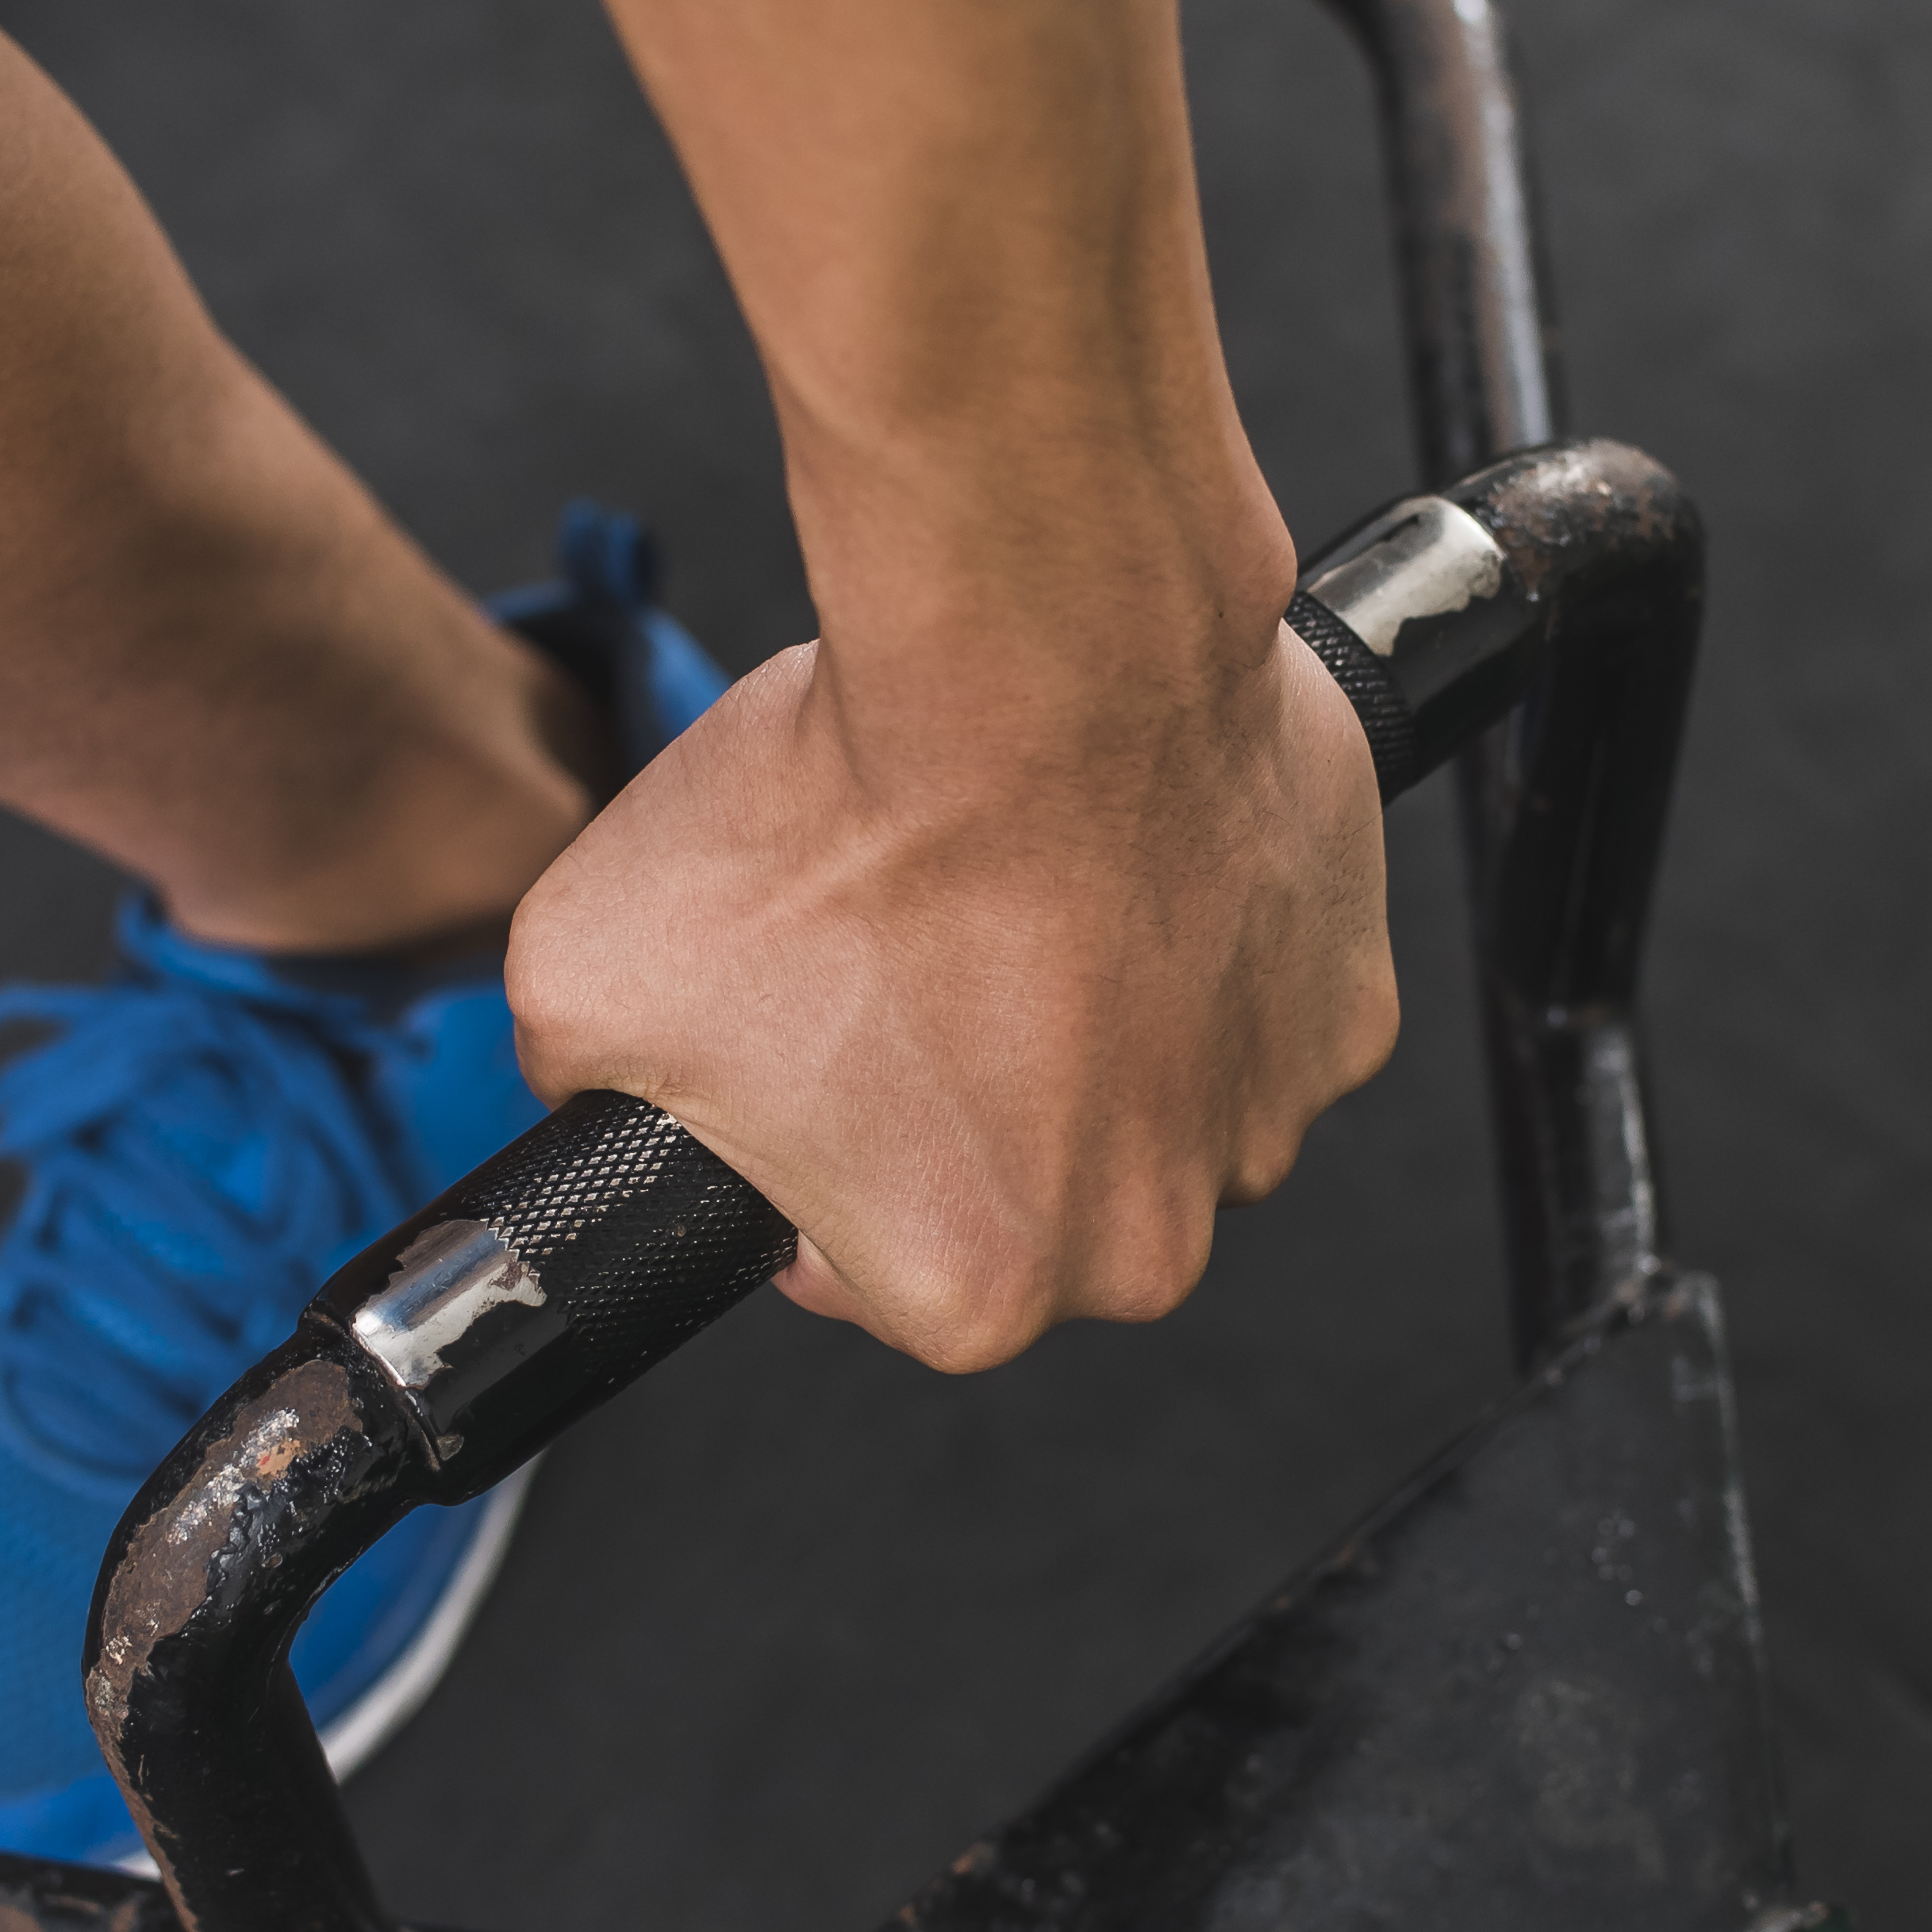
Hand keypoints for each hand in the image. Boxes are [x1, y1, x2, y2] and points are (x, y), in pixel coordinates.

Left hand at [503, 605, 1396, 1372]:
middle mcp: (1141, 1244)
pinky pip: (1244, 1001)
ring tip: (1003, 889)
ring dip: (1080, 1024)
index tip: (800, 1059)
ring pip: (1144, 1101)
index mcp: (970, 1289)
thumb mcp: (591, 982)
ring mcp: (1261, 1122)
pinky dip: (1189, 940)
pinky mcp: (1343, 1001)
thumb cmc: (840, 813)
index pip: (858, 1266)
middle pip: (1020, 1197)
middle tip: (896, 956)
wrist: (1023, 643)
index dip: (808, 1154)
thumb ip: (588, 1087)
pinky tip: (1107, 851)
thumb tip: (595, 1092)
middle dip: (955, 1102)